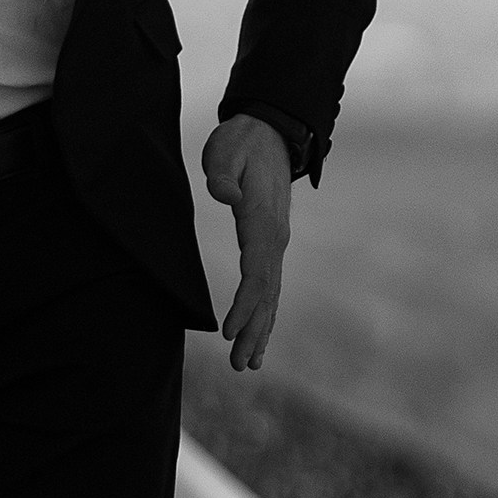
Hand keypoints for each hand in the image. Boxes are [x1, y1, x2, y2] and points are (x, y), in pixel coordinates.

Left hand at [201, 112, 294, 370]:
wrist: (270, 133)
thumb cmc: (240, 143)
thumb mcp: (224, 150)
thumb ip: (221, 175)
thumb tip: (227, 199)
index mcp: (262, 220)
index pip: (255, 272)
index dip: (244, 304)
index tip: (229, 331)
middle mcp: (274, 237)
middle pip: (266, 293)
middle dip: (252, 330)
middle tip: (238, 364)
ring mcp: (276, 242)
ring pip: (270, 295)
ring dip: (260, 329)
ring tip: (247, 363)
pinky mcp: (271, 244)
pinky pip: (270, 285)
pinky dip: (265, 313)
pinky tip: (257, 335)